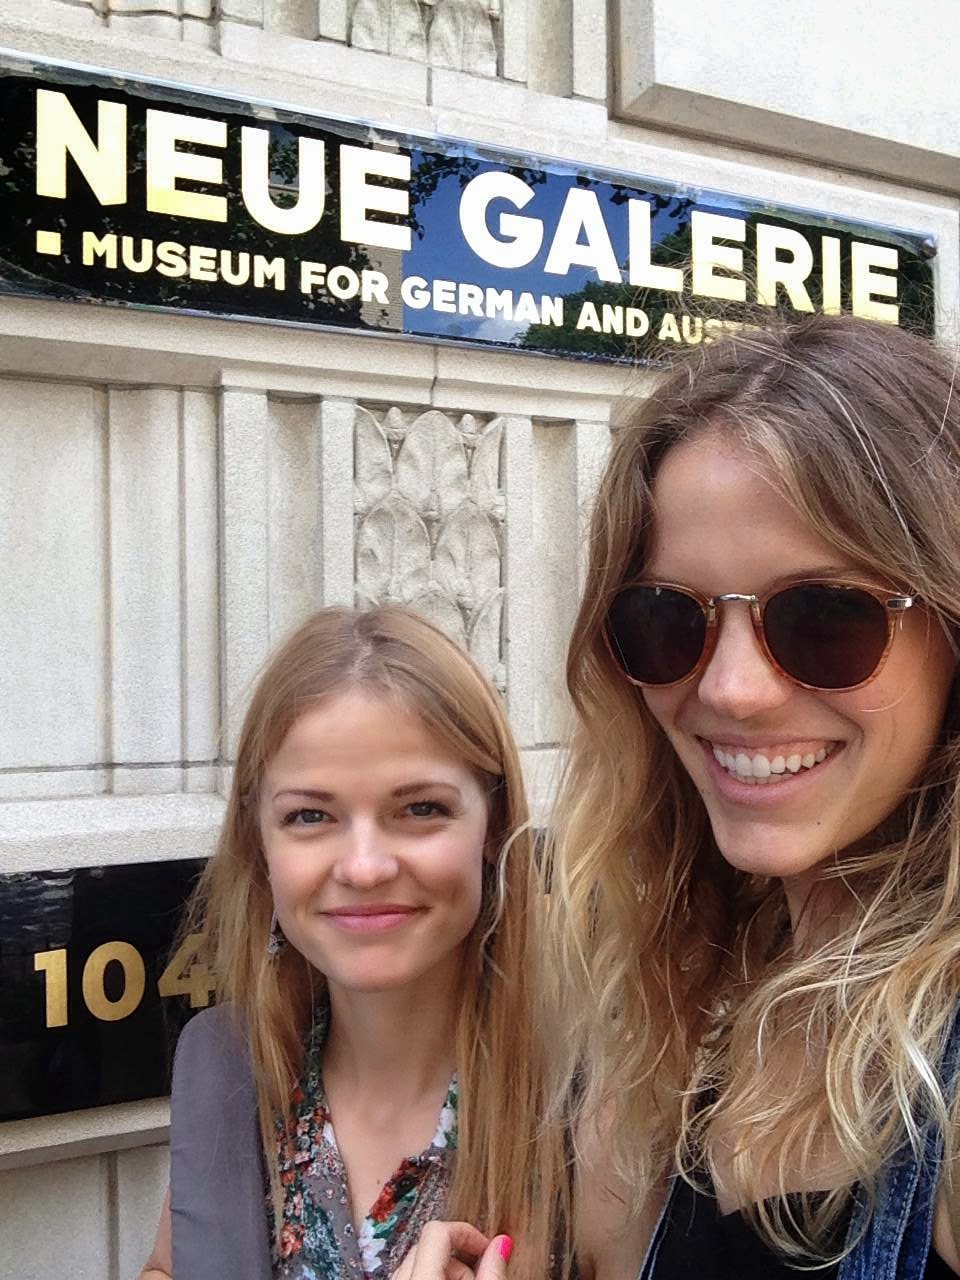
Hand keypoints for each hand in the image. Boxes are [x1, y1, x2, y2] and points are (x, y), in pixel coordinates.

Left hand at [392, 1221, 512, 1279]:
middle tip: (481, 1279)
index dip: (466, 1233)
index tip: (487, 1248)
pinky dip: (429, 1278)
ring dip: (445, 1270)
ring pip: (416, 1263)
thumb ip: (492, 1272)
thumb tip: (502, 1243)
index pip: (437, 1230)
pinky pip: (409, 1277)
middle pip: (427, 1245)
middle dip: (459, 1258)